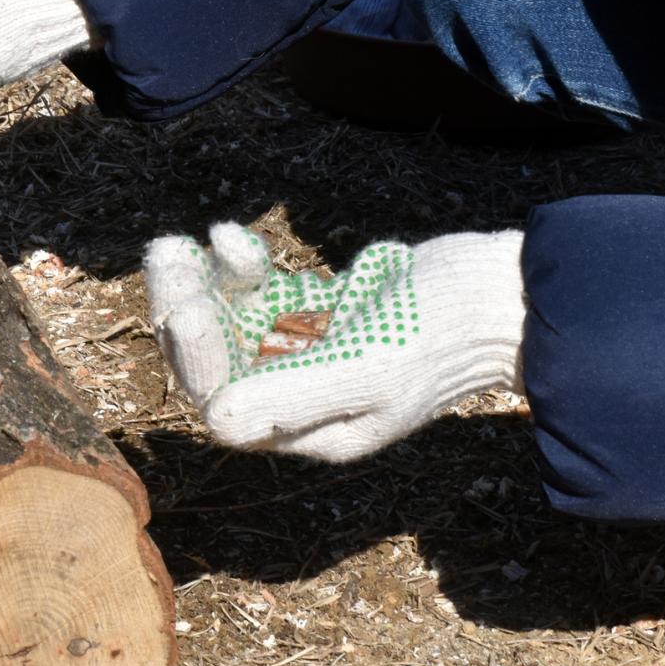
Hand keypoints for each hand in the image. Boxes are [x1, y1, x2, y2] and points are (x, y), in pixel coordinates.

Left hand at [144, 223, 525, 460]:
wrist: (499, 292)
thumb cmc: (444, 335)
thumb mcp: (371, 368)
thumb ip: (295, 394)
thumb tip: (213, 421)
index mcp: (309, 430)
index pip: (226, 403)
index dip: (195, 358)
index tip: (190, 307)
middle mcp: (299, 397)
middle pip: (216, 360)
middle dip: (182, 309)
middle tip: (164, 254)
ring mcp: (305, 350)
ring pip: (227, 321)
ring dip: (198, 282)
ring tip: (176, 242)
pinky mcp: (315, 309)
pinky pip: (256, 293)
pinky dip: (239, 265)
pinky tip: (230, 235)